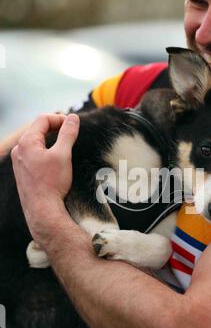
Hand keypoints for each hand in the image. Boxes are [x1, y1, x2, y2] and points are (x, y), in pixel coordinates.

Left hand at [11, 113, 79, 244]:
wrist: (42, 209)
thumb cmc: (52, 183)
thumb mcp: (63, 155)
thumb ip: (68, 133)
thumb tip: (73, 118)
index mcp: (27, 142)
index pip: (43, 119)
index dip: (60, 118)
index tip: (73, 125)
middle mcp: (19, 150)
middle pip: (38, 129)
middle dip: (56, 128)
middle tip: (71, 133)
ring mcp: (19, 161)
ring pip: (36, 142)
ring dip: (51, 140)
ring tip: (66, 146)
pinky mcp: (23, 171)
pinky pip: (34, 154)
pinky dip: (46, 151)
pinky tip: (56, 160)